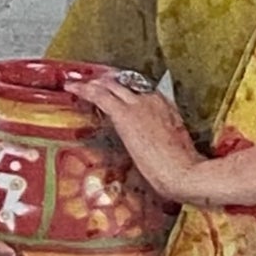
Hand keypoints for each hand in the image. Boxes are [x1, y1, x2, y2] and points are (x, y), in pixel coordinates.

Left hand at [58, 74, 207, 203]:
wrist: (184, 173)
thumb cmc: (183, 170)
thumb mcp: (176, 151)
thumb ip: (162, 145)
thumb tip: (153, 153)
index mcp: (167, 109)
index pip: (142, 94)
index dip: (125, 93)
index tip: (116, 95)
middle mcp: (153, 101)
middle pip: (125, 85)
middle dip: (107, 82)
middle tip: (94, 83)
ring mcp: (139, 105)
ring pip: (111, 86)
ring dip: (93, 83)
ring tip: (78, 83)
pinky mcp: (125, 115)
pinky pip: (100, 95)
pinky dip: (84, 90)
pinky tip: (72, 88)